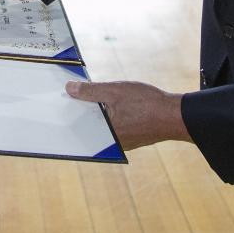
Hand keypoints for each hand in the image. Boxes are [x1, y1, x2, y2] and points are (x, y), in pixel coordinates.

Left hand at [65, 80, 190, 149]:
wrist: (176, 116)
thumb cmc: (147, 103)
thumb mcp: (115, 91)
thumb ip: (90, 91)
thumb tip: (69, 89)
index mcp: (104, 134)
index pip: (77, 124)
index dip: (69, 109)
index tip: (57, 99)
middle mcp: (110, 143)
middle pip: (88, 125)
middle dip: (80, 110)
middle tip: (70, 93)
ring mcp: (121, 142)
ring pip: (101, 125)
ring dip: (95, 112)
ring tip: (86, 95)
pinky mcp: (130, 139)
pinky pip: (113, 127)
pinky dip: (108, 116)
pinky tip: (107, 104)